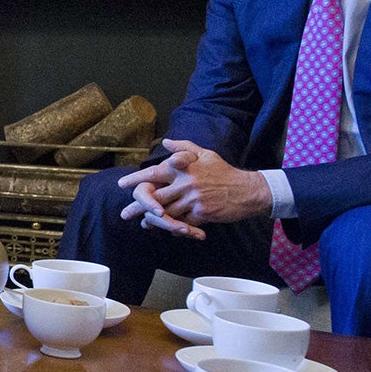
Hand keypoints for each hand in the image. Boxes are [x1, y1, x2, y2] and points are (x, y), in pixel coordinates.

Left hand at [119, 139, 270, 229]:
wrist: (248, 190)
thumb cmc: (224, 171)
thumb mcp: (205, 154)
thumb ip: (183, 148)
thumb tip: (165, 142)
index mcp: (183, 168)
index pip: (154, 173)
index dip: (136, 179)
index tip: (122, 185)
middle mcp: (186, 183)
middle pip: (155, 197)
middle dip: (137, 206)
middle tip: (124, 213)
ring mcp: (194, 199)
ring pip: (167, 212)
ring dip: (153, 220)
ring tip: (143, 224)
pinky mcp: (202, 213)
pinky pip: (183, 223)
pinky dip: (174, 227)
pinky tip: (167, 230)